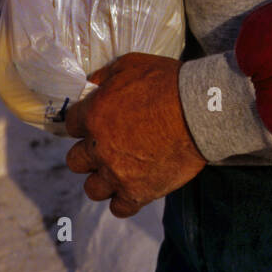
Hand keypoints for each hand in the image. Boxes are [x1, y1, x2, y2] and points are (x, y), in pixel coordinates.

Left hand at [65, 53, 205, 218]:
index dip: (84, 123)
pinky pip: (119, 208)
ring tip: (120, 170)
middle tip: (107, 147)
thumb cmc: (168, 83)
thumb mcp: (133, 64)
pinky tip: (134, 187)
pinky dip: (125, 200)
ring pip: (93, 189)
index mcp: (94, 116)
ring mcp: (117, 173)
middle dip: (89, 153)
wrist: (200, 110)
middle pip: (76, 161)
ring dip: (103, 179)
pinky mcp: (138, 192)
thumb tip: (93, 81)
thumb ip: (106, 74)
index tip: (97, 122)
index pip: (71, 125)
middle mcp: (99, 148)